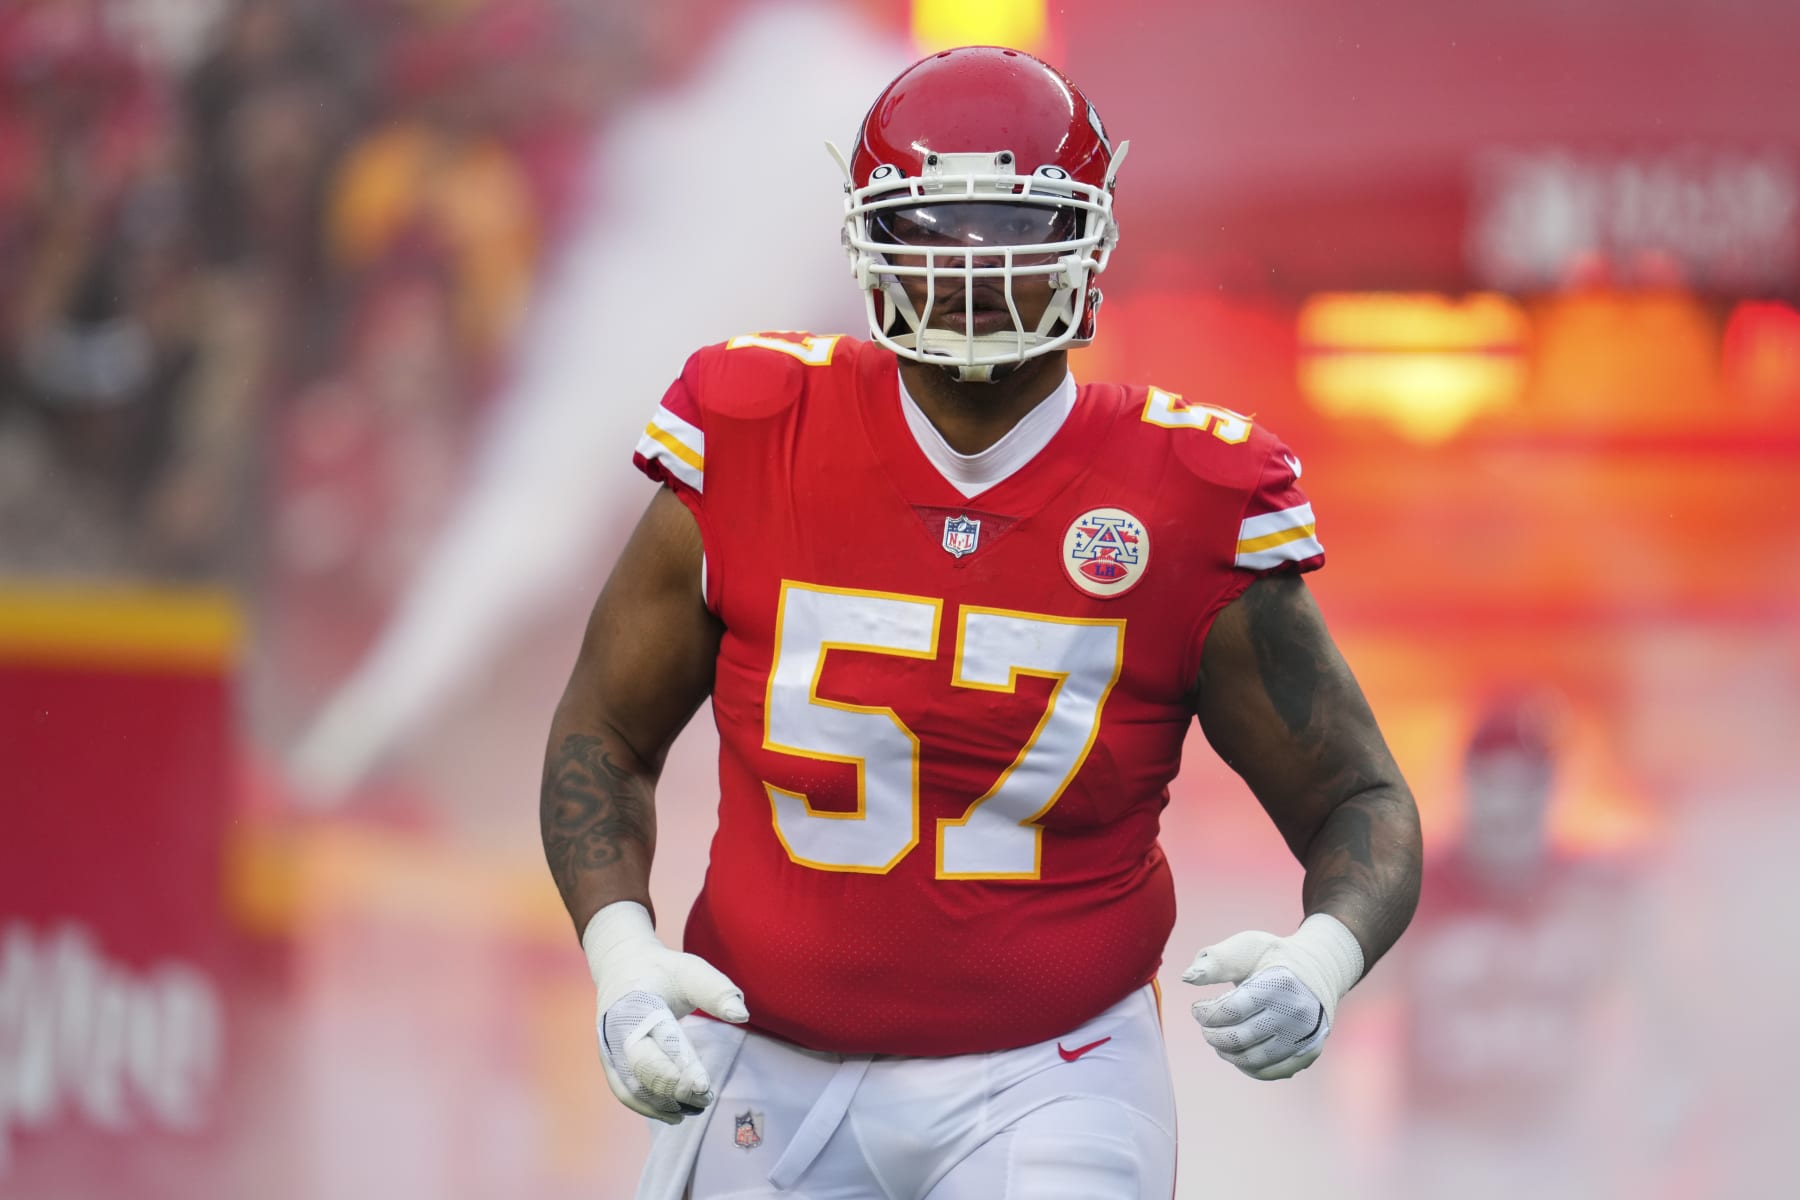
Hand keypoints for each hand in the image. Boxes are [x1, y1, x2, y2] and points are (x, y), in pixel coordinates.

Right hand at [583, 901, 748, 1122]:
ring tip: (698, 1107)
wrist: (622, 968)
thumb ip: (716, 991)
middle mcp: (616, 1027)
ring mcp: (609, 1046)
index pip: (661, 1037)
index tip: (704, 1085)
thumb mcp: (691, 970)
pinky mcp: (610, 1062)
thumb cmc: (663, 971)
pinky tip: (676, 1114)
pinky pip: (626, 1091)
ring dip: (664, 1103)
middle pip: (643, 1066)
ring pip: (632, 1085)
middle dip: (674, 1087)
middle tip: (706, 1098)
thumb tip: (742, 1015)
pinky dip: (649, 1107)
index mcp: (638, 1001)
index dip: (681, 1064)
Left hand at [1183, 914, 1362, 1080]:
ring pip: (1253, 1059)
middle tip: (1205, 1025)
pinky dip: (1247, 1066)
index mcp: (1280, 983)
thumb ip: (1217, 961)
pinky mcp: (1308, 1053)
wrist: (1321, 969)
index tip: (1197, 1008)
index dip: (1206, 1014)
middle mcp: (1297, 1013)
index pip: (1231, 1011)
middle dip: (1212, 1034)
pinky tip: (1238, 1051)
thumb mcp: (1248, 946)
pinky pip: (1270, 1071)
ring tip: (1219, 1038)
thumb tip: (1187, 978)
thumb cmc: (1275, 958)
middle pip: (1239, 1038)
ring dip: (1226, 1052)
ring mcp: (1305, 1037)